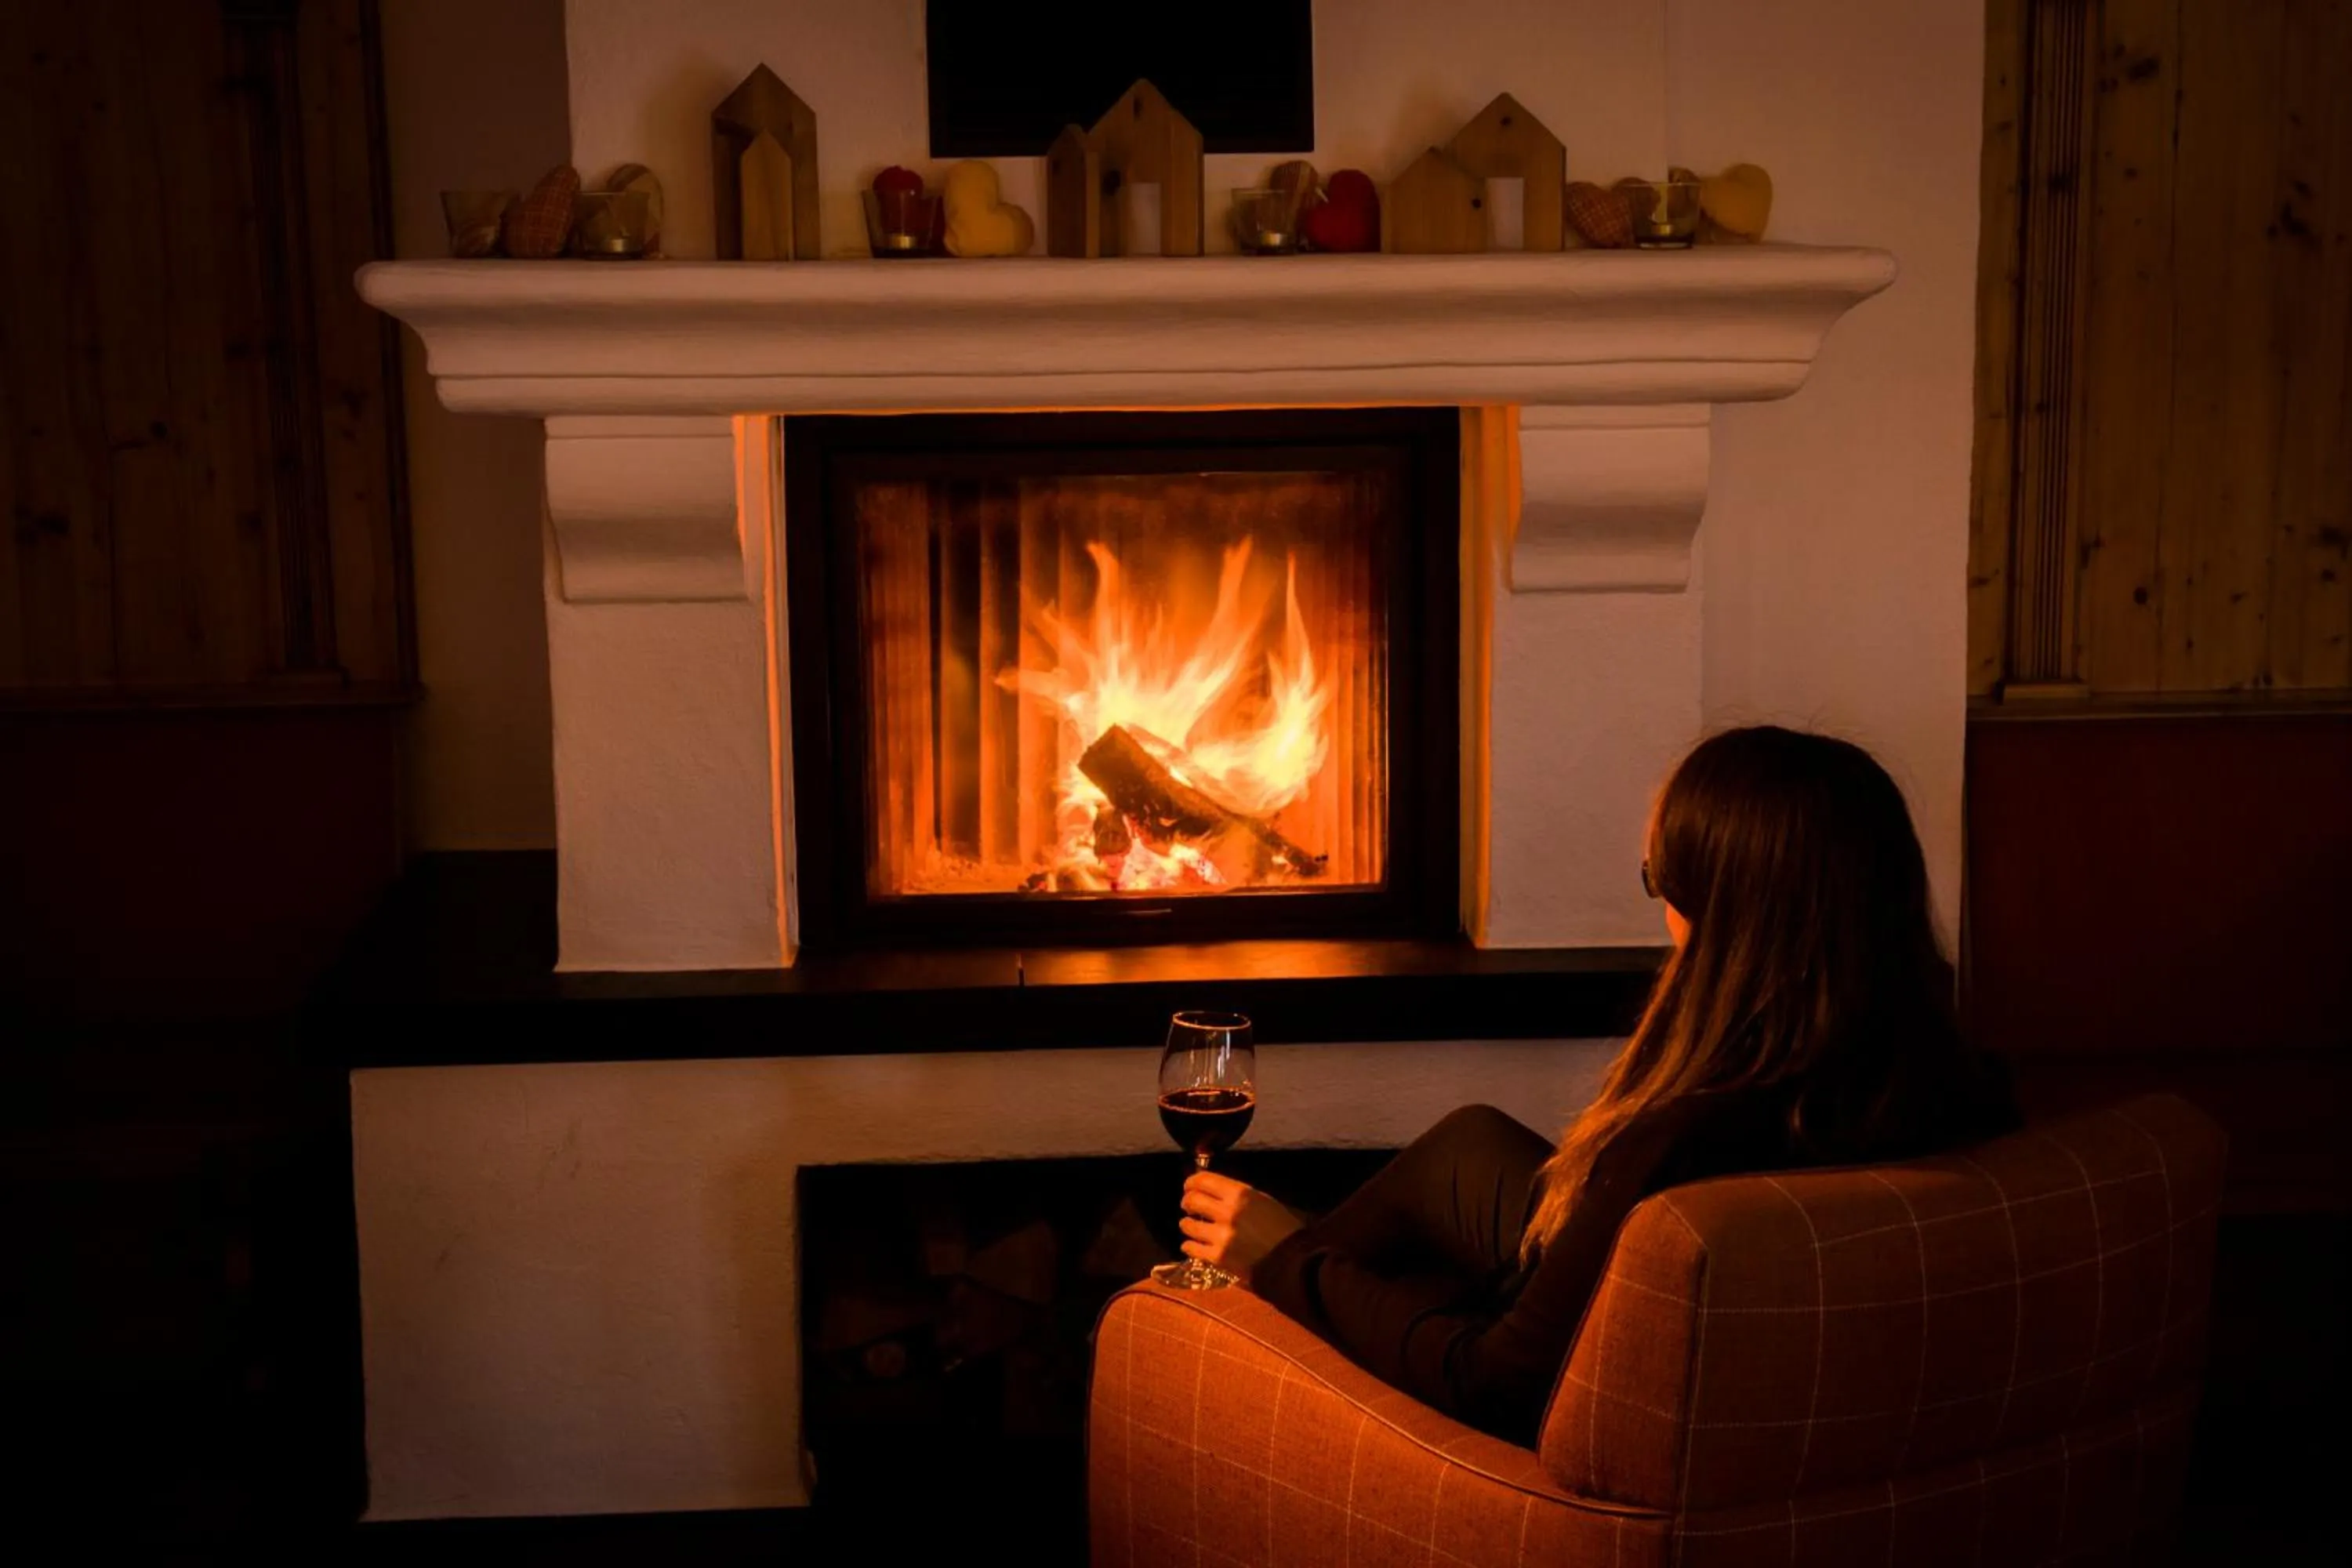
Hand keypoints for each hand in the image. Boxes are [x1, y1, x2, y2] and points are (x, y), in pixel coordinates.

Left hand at [1179, 1170, 1303, 1283]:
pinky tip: (1191, 1245)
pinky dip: (1189, 1246)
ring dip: (1187, 1224)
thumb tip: (1214, 1192)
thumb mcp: (1262, 1200)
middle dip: (1187, 1202)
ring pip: (1188, 1225)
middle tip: (1189, 1206)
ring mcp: (1221, 1235)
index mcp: (1240, 1194)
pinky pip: (1192, 1248)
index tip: (1189, 1186)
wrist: (1291, 1260)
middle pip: (1192, 1200)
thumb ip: (1237, 1195)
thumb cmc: (1282, 1227)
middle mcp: (1227, 1211)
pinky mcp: (1218, 1257)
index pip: (1203, 1180)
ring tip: (1190, 1226)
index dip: (1191, 1182)